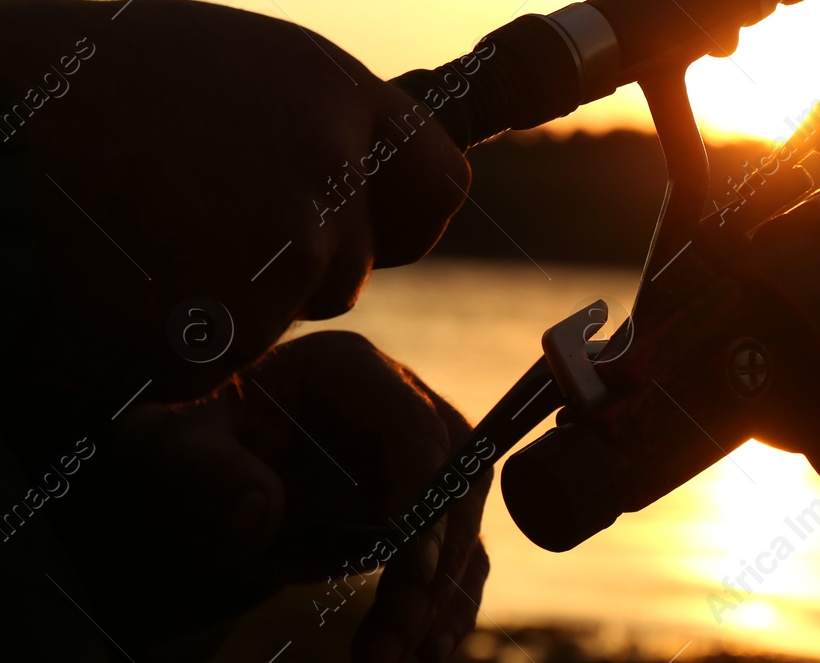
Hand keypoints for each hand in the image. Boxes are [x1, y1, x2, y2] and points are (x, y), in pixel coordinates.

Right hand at [0, 0, 470, 405]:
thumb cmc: (62, 94)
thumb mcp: (211, 63)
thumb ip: (302, 115)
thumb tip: (363, 159)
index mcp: (326, 86)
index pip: (437, 182)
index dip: (392, 217)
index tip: (350, 228)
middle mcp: (327, 156)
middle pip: (357, 262)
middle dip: (296, 271)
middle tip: (189, 234)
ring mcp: (285, 238)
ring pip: (287, 315)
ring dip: (226, 307)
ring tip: (131, 245)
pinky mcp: (230, 317)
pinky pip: (218, 358)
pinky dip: (168, 347)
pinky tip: (109, 291)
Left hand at [103, 331, 490, 661]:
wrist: (191, 482)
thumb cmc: (185, 448)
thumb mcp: (171, 449)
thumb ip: (205, 471)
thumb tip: (258, 517)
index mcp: (350, 373)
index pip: (413, 425)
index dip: (423, 488)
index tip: (412, 558)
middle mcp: (401, 410)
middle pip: (454, 481)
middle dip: (435, 560)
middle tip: (396, 630)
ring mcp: (414, 464)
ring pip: (459, 527)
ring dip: (439, 595)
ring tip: (392, 656)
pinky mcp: (415, 515)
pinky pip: (451, 558)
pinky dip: (446, 605)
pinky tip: (427, 650)